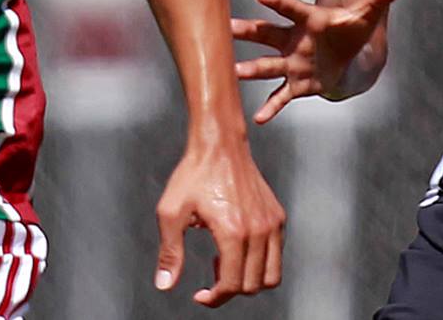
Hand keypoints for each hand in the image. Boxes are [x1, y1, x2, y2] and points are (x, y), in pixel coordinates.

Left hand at [152, 137, 284, 307]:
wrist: (219, 144)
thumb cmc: (194, 174)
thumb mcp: (171, 212)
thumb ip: (170, 252)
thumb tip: (165, 283)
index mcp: (233, 231)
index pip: (231, 284)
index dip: (214, 298)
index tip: (200, 295)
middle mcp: (258, 230)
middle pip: (252, 285)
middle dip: (229, 290)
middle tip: (210, 278)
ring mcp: (271, 223)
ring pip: (271, 276)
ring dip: (249, 280)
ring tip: (226, 264)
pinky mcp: (277, 217)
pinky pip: (276, 255)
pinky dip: (261, 263)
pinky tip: (238, 249)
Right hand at [231, 0, 409, 123]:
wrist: (348, 58)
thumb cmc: (352, 30)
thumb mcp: (370, 11)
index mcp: (310, 19)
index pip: (292, 8)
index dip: (277, 1)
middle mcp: (295, 40)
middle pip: (267, 33)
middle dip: (248, 30)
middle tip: (227, 27)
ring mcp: (292, 62)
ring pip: (267, 65)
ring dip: (251, 69)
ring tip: (233, 71)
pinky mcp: (296, 84)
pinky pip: (281, 96)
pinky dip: (271, 107)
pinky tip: (258, 119)